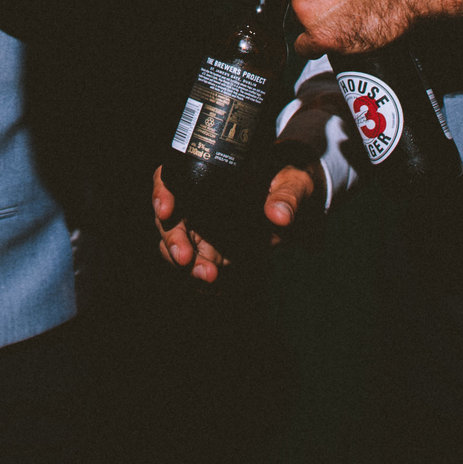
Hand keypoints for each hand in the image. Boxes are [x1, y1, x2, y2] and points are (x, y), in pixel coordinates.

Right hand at [151, 163, 319, 282]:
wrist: (301, 208)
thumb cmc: (293, 182)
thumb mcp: (294, 182)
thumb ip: (288, 196)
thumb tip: (279, 216)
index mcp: (208, 174)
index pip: (170, 178)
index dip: (162, 193)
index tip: (166, 211)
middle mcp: (198, 203)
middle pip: (169, 221)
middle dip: (173, 242)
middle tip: (185, 260)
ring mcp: (204, 231)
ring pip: (179, 249)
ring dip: (187, 267)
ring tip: (209, 278)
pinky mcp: (216, 254)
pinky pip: (199, 269)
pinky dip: (203, 281)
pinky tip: (217, 289)